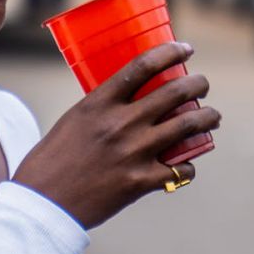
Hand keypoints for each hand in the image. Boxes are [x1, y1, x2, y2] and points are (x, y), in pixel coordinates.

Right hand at [13, 42, 220, 229]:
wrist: (43, 204)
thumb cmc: (51, 161)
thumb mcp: (73, 121)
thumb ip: (102, 109)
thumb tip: (129, 100)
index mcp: (98, 103)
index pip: (143, 65)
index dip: (170, 52)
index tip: (185, 49)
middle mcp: (120, 123)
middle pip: (175, 91)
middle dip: (198, 84)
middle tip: (202, 85)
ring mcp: (133, 153)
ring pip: (188, 125)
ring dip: (208, 117)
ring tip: (211, 117)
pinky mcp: (140, 182)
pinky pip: (182, 169)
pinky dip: (188, 166)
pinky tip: (185, 165)